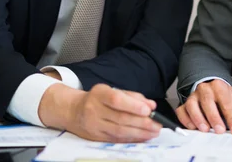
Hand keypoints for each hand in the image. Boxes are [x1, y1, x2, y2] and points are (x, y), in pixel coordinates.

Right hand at [39, 83, 160, 142]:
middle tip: (157, 125)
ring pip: (119, 131)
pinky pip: (116, 139)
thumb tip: (151, 105)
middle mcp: (94, 109)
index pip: (117, 99)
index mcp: (99, 94)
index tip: (148, 110)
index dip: (133, 105)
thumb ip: (133, 97)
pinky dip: (132, 139)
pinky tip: (143, 137)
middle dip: (142, 123)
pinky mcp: (96, 137)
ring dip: (140, 133)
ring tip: (154, 132)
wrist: (74, 111)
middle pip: (120, 118)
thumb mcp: (113, 91)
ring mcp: (94, 125)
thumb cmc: (98, 99)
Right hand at [175, 79, 231, 134]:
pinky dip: (185, 119)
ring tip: (205, 129)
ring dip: (198, 118)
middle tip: (219, 130)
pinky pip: (182, 110)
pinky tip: (192, 127)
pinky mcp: (184, 103)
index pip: (226, 102)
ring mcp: (193, 96)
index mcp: (219, 87)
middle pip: (208, 102)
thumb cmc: (221, 94)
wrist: (208, 84)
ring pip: (192, 105)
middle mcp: (205, 89)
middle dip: (214, 117)